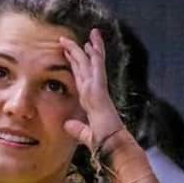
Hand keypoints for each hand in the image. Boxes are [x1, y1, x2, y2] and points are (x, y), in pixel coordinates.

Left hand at [58, 28, 124, 150]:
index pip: (83, 78)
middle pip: (87, 67)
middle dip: (80, 51)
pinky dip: (95, 57)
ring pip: (93, 65)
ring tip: (91, 33)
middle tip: (72, 37)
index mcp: (92, 102)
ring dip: (91, 48)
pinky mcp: (101, 92)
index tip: (71, 53)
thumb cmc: (106, 145)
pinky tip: (93, 46)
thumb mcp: (87, 136)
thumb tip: (68, 124)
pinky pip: (98, 71)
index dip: (77, 65)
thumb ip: (78, 129)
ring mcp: (99, 91)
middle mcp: (96, 93)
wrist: (115, 149)